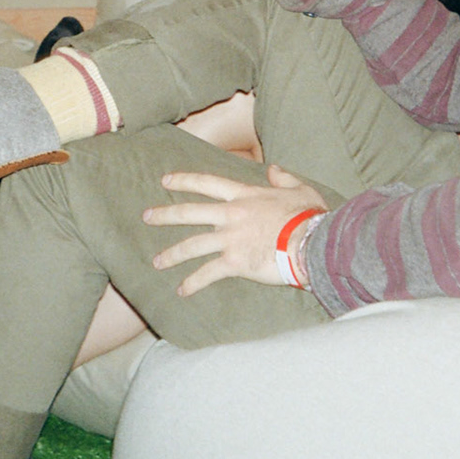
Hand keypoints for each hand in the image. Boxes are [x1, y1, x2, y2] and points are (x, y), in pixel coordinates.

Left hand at [143, 165, 326, 295]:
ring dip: (172, 254)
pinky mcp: (235, 262)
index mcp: (244, 196)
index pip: (207, 183)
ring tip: (157, 262)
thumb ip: (284, 178)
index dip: (184, 181)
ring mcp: (230, 239)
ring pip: (192, 245)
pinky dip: (192, 282)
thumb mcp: (300, 189)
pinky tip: (181, 290)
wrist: (313, 243)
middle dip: (165, 214)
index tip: (165, 181)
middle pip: (190, 212)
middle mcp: (231, 215)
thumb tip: (274, 168)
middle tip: (146, 217)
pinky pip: (207, 273)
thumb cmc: (310, 216)